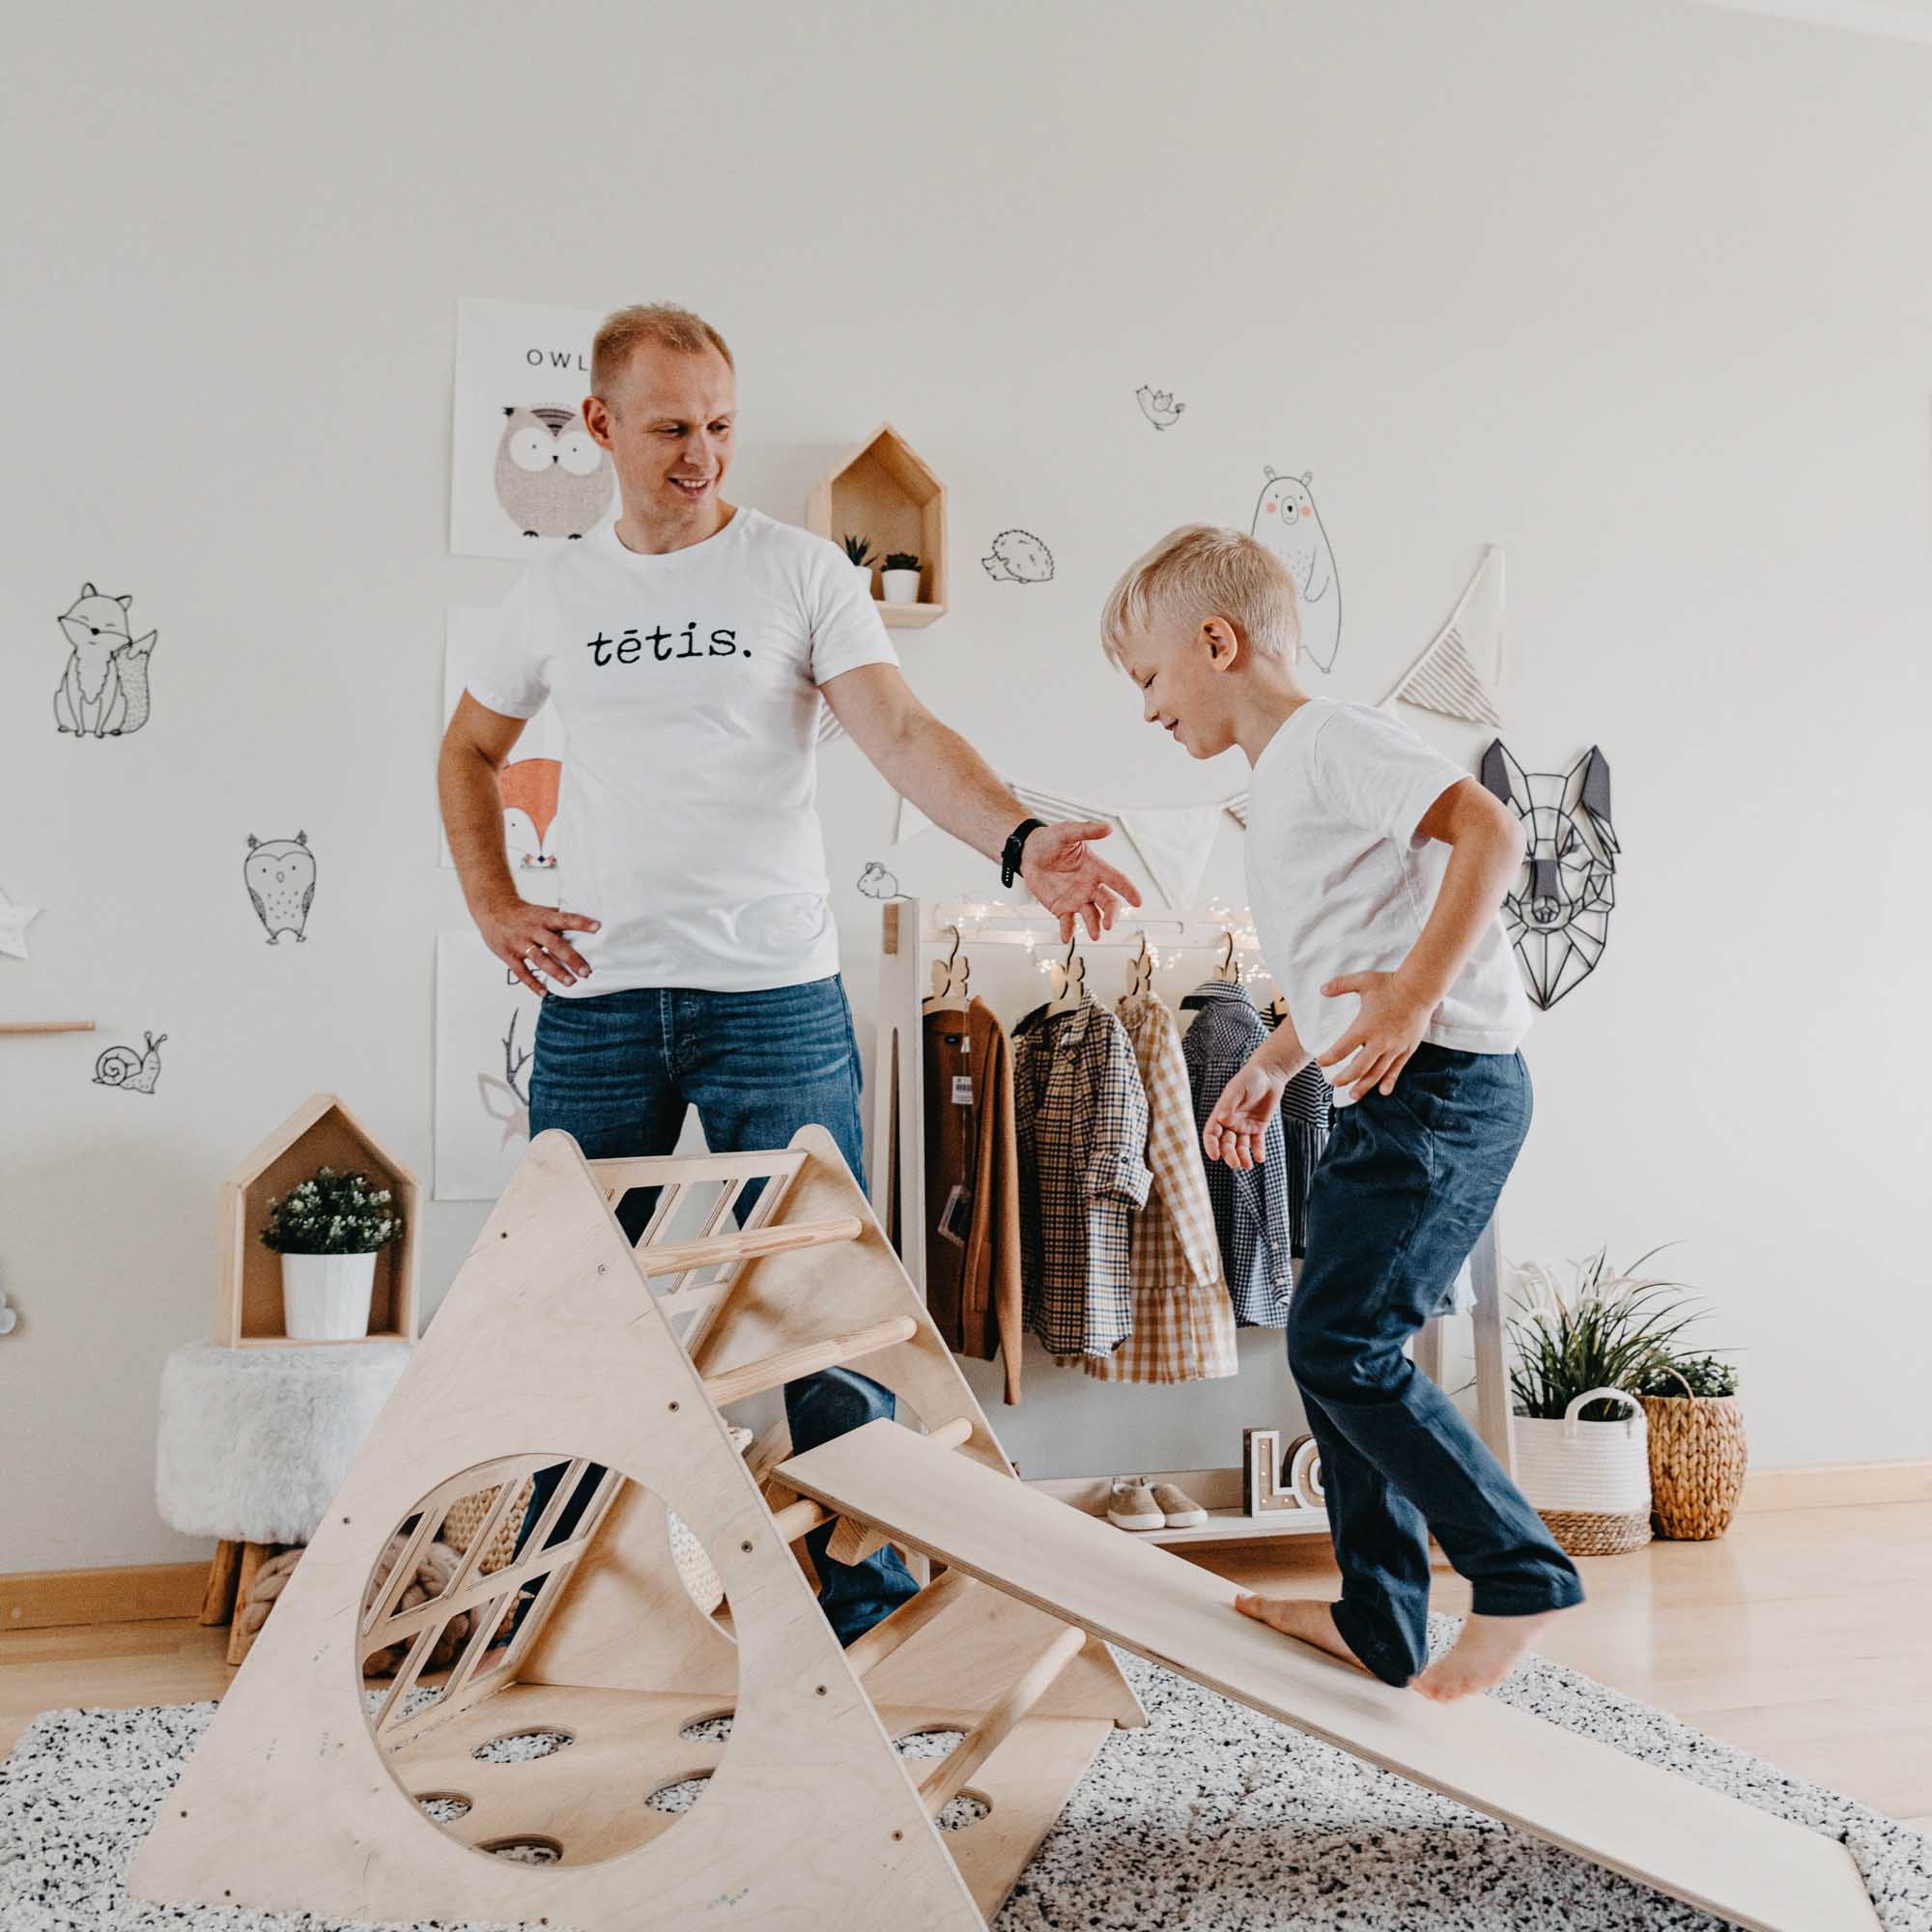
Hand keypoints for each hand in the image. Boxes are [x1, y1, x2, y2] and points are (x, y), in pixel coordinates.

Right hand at [475, 894, 600, 995]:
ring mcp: (519, 943)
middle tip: (586, 971)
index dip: (581, 923)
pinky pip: (521, 972)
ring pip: (540, 959)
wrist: (492, 909)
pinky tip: (544, 993)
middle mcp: (532, 930)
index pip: (565, 919)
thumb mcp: (540, 911)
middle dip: (571, 958)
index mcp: (543, 918)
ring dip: (556, 972)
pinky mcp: (508, 955)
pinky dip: (533, 983)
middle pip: (554, 945)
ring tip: (571, 983)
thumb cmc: (522, 912)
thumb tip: (583, 923)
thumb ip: (558, 919)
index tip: (597, 927)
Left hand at [1018, 820, 1142, 941]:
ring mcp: (1077, 899)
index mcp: (1096, 869)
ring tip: (1095, 935)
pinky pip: (1067, 922)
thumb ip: (1087, 831)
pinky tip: (1066, 938)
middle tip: (1109, 924)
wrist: (1028, 853)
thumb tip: (1109, 827)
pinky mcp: (1062, 908)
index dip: (1128, 891)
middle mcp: (1091, 887)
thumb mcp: (1067, 832)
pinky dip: (1068, 931)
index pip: (1117, 880)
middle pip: (1108, 903)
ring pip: (1091, 916)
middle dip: (1111, 915)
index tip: (1138, 902)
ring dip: (1094, 926)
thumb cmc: (1051, 840)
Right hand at [1203, 1060, 1286, 1169]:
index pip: (1212, 1133)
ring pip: (1241, 1146)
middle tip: (1235, 1164)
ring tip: (1248, 1165)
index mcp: (1221, 1113)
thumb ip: (1229, 1104)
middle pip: (1226, 1143)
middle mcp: (1230, 1123)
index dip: (1211, 1145)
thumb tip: (1222, 1120)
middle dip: (1229, 1154)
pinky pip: (1257, 1143)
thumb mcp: (1238, 1089)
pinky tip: (1260, 1158)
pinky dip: (1258, 1151)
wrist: (1269, 1075)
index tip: (1214, 1156)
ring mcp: (1244, 1126)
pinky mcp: (1258, 1127)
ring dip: (1242, 1156)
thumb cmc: (1250, 1078)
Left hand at [1316, 970, 1433, 1101]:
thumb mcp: (1362, 980)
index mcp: (1364, 1026)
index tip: (1321, 1063)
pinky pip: (1396, 1070)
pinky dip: (1389, 1082)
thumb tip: (1321, 989)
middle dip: (1344, 1078)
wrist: (1420, 988)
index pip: (1342, 1049)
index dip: (1329, 1058)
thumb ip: (1340, 985)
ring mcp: (1394, 1048)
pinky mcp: (1407, 1049)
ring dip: (1364, 1086)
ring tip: (1353, 1095)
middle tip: (1334, 1083)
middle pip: (1358, 1068)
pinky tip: (1383, 1091)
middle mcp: (1379, 1041)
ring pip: (1377, 1073)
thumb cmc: (1390, 983)